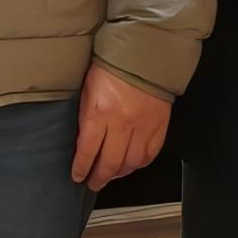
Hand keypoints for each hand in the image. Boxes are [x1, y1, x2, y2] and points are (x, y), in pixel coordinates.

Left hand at [72, 63, 169, 189]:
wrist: (143, 55)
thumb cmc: (111, 68)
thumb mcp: (87, 90)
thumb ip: (86, 117)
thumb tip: (83, 143)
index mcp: (99, 113)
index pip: (87, 151)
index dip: (82, 168)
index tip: (78, 176)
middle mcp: (122, 124)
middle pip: (110, 163)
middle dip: (99, 177)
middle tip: (93, 183)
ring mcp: (143, 127)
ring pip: (131, 163)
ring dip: (119, 173)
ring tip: (111, 175)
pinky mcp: (159, 127)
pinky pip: (149, 154)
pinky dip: (139, 164)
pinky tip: (131, 165)